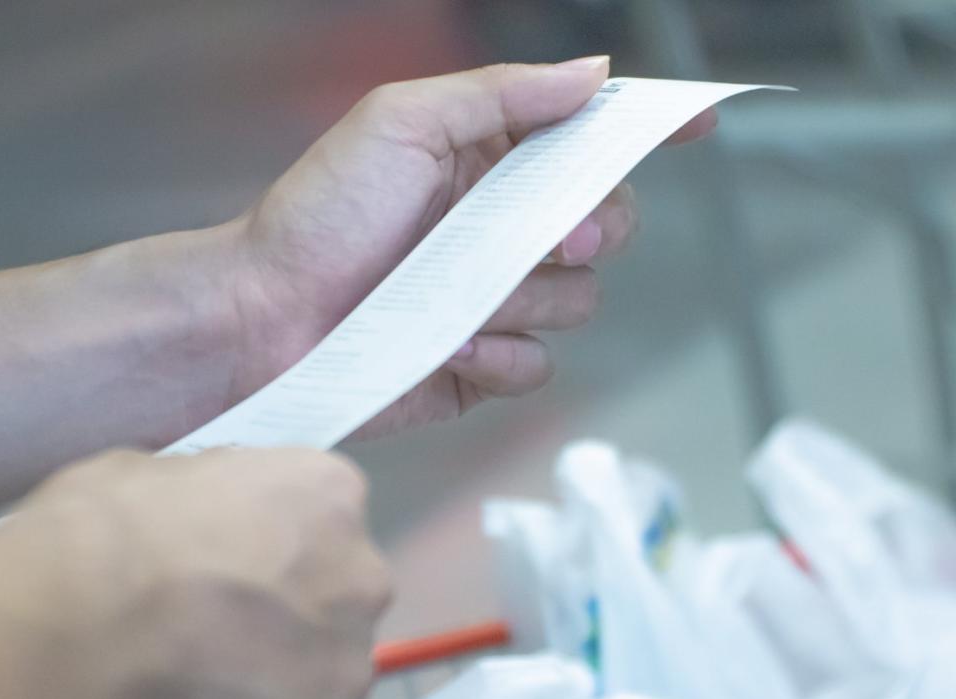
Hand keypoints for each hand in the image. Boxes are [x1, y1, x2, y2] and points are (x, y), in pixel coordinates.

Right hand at [0, 448, 391, 698]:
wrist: (75, 643)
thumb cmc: (100, 539)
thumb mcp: (140, 474)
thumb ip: (200, 494)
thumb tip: (199, 517)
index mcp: (325, 492)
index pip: (318, 512)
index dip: (266, 540)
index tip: (223, 561)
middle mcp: (360, 573)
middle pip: (336, 594)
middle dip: (288, 612)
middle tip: (216, 629)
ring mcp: (350, 660)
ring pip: (325, 670)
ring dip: (281, 679)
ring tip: (206, 690)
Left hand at [220, 59, 716, 435]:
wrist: (262, 319)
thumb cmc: (317, 215)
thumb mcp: (403, 122)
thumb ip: (502, 94)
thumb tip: (593, 72)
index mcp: (490, 163)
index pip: (588, 142)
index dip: (642, 133)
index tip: (693, 124)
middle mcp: (502, 231)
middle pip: (609, 225)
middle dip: (591, 229)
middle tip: (548, 235)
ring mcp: (495, 302)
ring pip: (579, 301)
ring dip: (525, 298)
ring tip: (454, 296)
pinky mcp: (480, 369)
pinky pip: (535, 366)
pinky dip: (497, 357)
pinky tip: (448, 346)